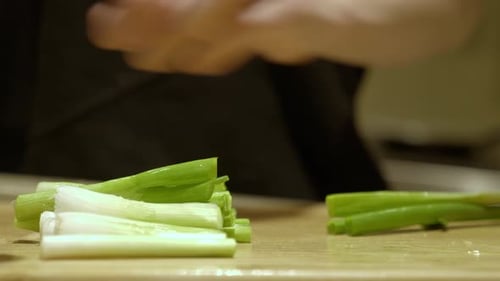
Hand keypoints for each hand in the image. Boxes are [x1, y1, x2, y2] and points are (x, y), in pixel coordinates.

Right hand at [87, 0, 482, 74]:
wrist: (438, 2)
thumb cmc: (411, 4)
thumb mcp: (352, 18)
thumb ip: (297, 23)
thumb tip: (246, 28)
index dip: (164, 8)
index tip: (122, 23)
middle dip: (154, 15)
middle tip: (106, 29)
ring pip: (214, 13)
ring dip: (176, 34)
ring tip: (139, 51)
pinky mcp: (284, 14)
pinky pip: (240, 29)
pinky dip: (215, 46)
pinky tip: (196, 58)